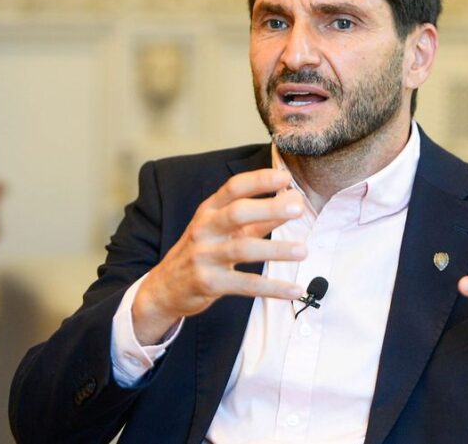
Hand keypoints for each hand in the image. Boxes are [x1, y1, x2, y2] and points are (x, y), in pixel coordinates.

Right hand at [132, 168, 306, 344]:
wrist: (164, 288)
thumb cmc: (202, 252)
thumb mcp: (224, 230)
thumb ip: (257, 219)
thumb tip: (292, 202)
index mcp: (209, 211)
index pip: (233, 188)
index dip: (259, 180)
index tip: (286, 177)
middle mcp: (204, 229)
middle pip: (237, 213)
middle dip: (269, 208)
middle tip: (298, 208)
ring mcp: (204, 256)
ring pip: (242, 249)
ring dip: (275, 250)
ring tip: (303, 251)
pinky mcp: (208, 283)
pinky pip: (245, 285)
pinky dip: (272, 288)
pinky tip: (295, 290)